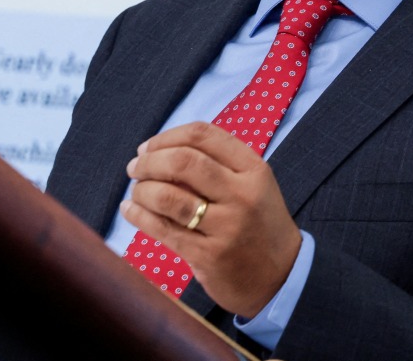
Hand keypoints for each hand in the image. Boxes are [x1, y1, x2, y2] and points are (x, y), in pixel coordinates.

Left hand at [121, 121, 301, 317]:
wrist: (282, 277)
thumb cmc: (259, 224)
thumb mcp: (253, 185)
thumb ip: (218, 165)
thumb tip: (161, 151)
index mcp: (253, 169)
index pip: (203, 135)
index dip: (166, 137)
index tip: (148, 147)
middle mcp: (242, 194)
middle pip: (183, 161)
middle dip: (149, 161)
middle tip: (135, 168)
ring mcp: (226, 226)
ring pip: (169, 196)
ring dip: (142, 190)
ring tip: (136, 191)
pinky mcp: (209, 256)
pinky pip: (163, 230)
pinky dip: (139, 216)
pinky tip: (130, 210)